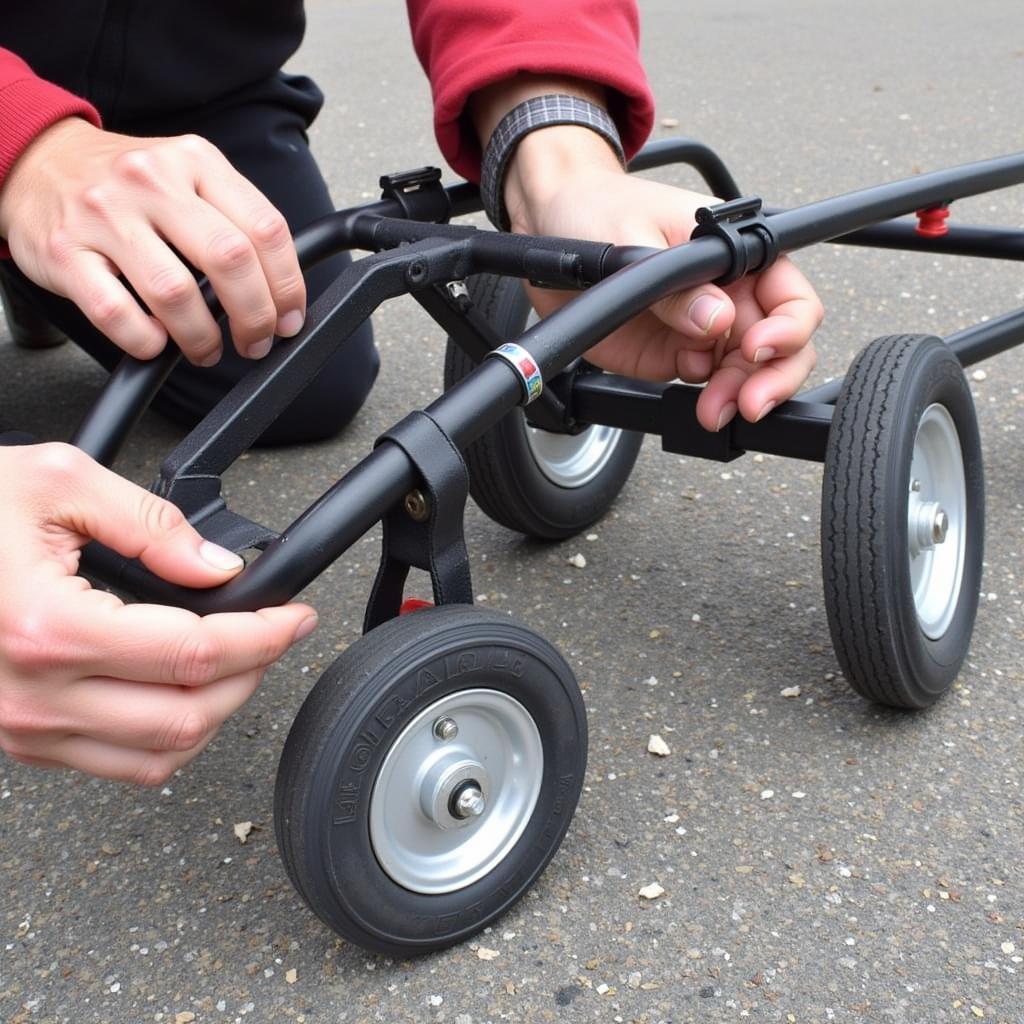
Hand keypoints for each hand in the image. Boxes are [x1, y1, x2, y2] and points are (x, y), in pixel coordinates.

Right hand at [0, 118, 305, 365]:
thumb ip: (234, 221)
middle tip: (254, 342)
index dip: (288, 285)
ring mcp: (105, 214)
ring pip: (176, 293)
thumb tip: (281, 293)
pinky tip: (156, 342)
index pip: (266, 228)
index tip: (289, 319)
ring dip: (202, 338)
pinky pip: (117, 314)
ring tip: (206, 349)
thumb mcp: (188, 178)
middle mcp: (152, 181)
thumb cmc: (128, 188)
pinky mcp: (67, 253)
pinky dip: (146, 341)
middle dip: (254, 317)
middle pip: (230, 260)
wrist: (36, 162)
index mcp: (196, 161)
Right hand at [0, 443, 316, 784]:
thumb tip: (219, 568)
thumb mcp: (53, 482)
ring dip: (217, 711)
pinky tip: (181, 690)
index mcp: (47, 629)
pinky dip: (169, 735)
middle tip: (274, 635)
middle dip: (252, 675)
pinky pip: (118, 764)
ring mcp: (23, 727)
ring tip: (239, 662)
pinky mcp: (19, 737)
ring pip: (159, 755)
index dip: (263, 636)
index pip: (193, 652)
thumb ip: (150, 524)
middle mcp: (34, 695)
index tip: (294, 618)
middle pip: (188, 715)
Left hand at [505, 127, 823, 430]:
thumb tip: (717, 320)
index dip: (788, 327)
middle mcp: (728, 294)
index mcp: (735, 253)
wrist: (547, 228)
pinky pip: (705, 386)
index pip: (790, 295)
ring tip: (713, 413)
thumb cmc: (598, 210)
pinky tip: (693, 403)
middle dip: (772, 378)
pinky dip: (706, 401)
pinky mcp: (672, 356)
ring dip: (737, 397)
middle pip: (780, 345)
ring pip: (745, 373)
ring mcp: (701, 329)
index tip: (757, 348)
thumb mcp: (634, 239)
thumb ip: (675, 287)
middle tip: (748, 404)